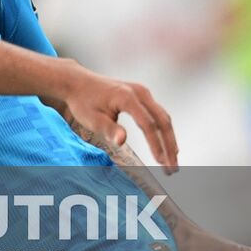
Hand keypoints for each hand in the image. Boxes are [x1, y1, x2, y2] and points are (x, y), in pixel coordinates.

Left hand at [54, 60, 179, 172]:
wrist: (77, 82)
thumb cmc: (83, 101)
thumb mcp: (91, 119)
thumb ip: (108, 130)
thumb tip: (122, 142)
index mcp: (126, 97)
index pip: (148, 124)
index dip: (156, 145)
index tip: (161, 163)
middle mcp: (138, 91)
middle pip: (162, 120)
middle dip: (169, 146)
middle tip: (173, 168)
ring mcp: (141, 91)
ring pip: (163, 117)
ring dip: (169, 139)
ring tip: (172, 162)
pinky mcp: (141, 94)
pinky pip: (157, 113)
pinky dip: (163, 130)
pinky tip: (166, 145)